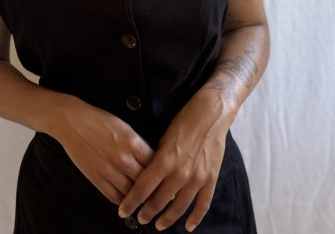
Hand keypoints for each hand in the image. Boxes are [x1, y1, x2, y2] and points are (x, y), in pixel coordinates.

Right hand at [52, 99, 155, 205]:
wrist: (73, 121)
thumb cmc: (99, 120)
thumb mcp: (125, 127)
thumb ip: (138, 144)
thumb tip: (151, 159)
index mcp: (132, 142)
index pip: (155, 163)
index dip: (162, 172)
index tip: (165, 177)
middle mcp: (123, 158)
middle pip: (146, 181)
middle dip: (154, 188)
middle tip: (161, 193)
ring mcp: (109, 170)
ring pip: (131, 193)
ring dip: (139, 198)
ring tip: (146, 200)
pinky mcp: (96, 178)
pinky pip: (114, 196)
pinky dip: (123, 200)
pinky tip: (128, 200)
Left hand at [118, 88, 232, 231]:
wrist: (211, 113)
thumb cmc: (184, 121)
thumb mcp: (163, 137)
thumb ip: (156, 159)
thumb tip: (146, 177)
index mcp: (165, 159)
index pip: (143, 188)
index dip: (131, 202)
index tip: (123, 211)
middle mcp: (180, 172)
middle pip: (159, 200)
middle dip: (147, 212)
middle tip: (140, 219)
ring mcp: (197, 177)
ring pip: (179, 207)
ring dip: (167, 218)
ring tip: (158, 225)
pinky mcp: (211, 178)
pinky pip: (203, 204)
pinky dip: (195, 217)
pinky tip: (188, 226)